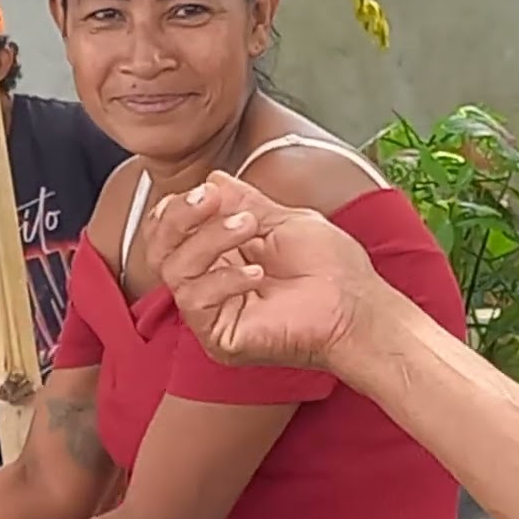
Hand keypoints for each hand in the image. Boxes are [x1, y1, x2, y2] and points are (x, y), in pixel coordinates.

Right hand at [144, 171, 391, 368]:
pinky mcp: (219, 338)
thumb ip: (244, 202)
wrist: (359, 308)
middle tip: (212, 200)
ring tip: (251, 227)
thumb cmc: (332, 270)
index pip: (168, 232)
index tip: (209, 191)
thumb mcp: (283, 221)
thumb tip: (212, 180)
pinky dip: (224, 279)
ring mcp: (211, 313)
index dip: (177, 208)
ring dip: (209, 239)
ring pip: (174, 270)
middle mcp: (208, 284)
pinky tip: (258, 272)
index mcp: (219, 257)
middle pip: (159, 249)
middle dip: (180, 216)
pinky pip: (196, 302)